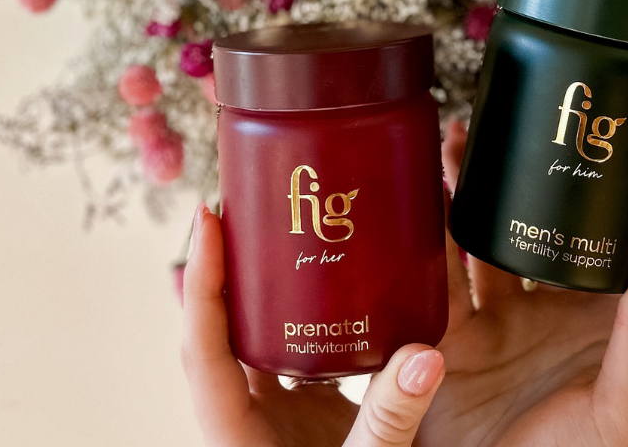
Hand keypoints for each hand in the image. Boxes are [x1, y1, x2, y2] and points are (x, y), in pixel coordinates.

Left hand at [181, 204, 445, 446]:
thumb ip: (390, 416)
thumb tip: (425, 353)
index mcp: (235, 434)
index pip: (202, 345)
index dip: (202, 281)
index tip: (209, 220)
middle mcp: (244, 420)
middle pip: (217, 331)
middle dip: (224, 267)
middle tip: (241, 205)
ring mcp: (271, 418)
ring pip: (252, 341)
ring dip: (259, 290)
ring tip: (277, 229)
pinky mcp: (302, 419)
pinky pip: (292, 356)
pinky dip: (300, 318)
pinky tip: (327, 285)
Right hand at [420, 121, 627, 446]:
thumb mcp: (625, 408)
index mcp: (590, 317)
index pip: (586, 237)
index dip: (573, 189)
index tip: (561, 137)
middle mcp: (536, 311)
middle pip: (517, 228)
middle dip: (498, 178)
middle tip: (479, 128)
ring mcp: (485, 326)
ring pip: (465, 243)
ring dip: (453, 197)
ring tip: (441, 148)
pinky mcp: (437, 344)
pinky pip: (422, 284)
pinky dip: (411, 244)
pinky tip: (403, 206)